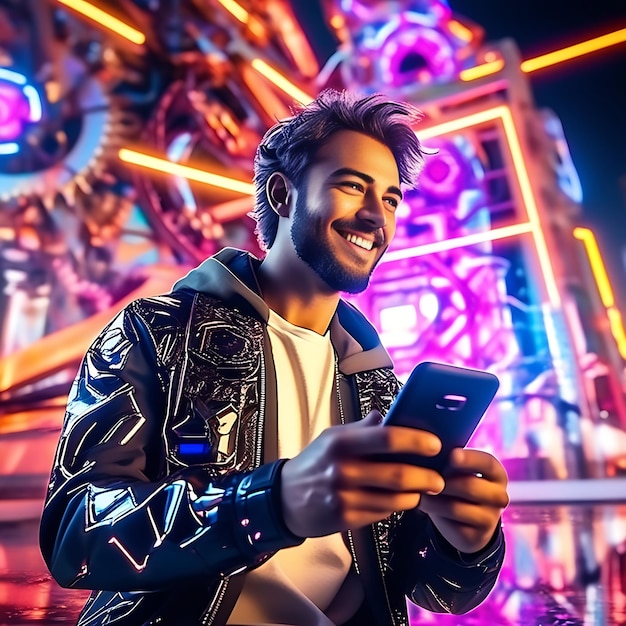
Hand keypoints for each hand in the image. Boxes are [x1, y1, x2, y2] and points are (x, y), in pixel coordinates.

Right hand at [280, 410, 444, 537]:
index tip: (435, 444)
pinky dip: (398, 506)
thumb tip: (392, 415)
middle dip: (426, 476)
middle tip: (440, 476)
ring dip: (416, 494)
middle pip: (397, 474)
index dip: (416, 441)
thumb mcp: (333, 437)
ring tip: (425, 488)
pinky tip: (402, 499)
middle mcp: (343, 470)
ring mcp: (344, 497)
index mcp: (341, 443)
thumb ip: (363, 428)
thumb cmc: (315, 462)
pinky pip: (384, 513)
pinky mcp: (347, 520)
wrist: (285, 498)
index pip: (386, 438)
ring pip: (395, 498)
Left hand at [418, 448, 508, 553]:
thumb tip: (432, 454)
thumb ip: (452, 461)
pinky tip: (423, 504)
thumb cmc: (458, 484)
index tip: (452, 455)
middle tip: (423, 475)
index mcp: (497, 474)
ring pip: (456, 507)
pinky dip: (433, 512)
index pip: (487, 463)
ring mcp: (490, 519)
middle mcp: (499, 496)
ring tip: (420, 490)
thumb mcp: (460, 471)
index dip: (469, 459)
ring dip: (433, 498)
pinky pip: (449, 524)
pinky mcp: (476, 536)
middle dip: (444, 481)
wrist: (466, 521)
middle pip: (470, 486)